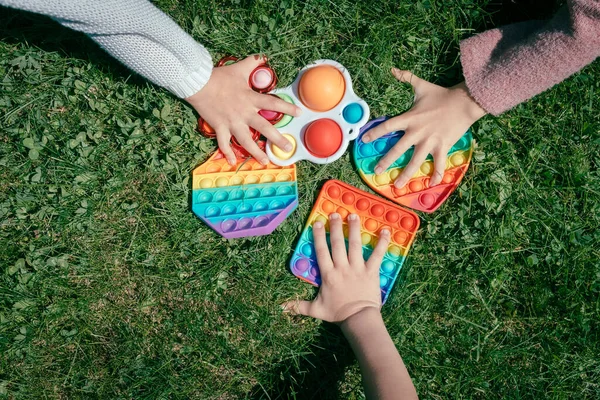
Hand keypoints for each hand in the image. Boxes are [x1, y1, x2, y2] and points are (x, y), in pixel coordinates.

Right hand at [186, 55, 301, 164]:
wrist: (199, 84)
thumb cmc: (219, 76)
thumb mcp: (239, 68)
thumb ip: (252, 62)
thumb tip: (262, 55)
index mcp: (251, 99)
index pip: (273, 104)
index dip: (287, 108)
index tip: (298, 113)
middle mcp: (244, 113)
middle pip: (264, 128)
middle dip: (277, 139)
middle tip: (287, 148)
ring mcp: (232, 122)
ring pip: (246, 141)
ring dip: (256, 152)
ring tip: (265, 161)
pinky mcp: (220, 127)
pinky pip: (224, 143)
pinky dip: (227, 153)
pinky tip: (233, 162)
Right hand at [284, 212, 390, 322]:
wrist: (358, 320)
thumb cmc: (337, 314)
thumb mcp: (315, 310)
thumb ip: (298, 306)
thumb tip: (281, 308)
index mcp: (328, 274)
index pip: (321, 251)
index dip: (319, 236)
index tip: (318, 223)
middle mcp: (342, 267)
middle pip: (338, 244)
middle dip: (336, 227)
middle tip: (335, 214)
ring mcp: (357, 268)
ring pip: (355, 245)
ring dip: (354, 229)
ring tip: (353, 216)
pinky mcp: (372, 271)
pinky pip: (377, 255)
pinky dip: (382, 243)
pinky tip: (385, 231)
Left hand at [362, 68, 485, 187]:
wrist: (464, 102)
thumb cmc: (441, 95)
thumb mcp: (421, 85)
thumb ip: (406, 77)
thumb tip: (393, 69)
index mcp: (410, 118)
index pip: (387, 126)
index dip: (374, 133)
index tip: (363, 141)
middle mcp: (417, 132)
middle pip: (398, 150)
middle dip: (386, 161)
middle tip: (376, 171)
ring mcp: (430, 141)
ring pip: (415, 162)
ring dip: (406, 175)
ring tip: (397, 186)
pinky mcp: (443, 147)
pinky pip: (439, 164)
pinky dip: (436, 175)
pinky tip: (430, 184)